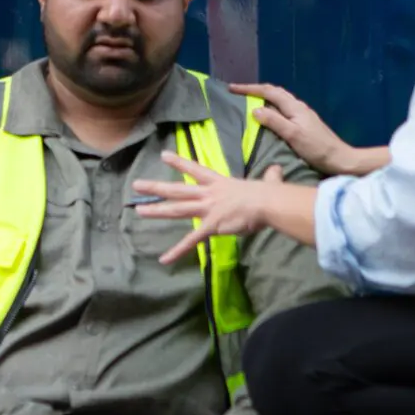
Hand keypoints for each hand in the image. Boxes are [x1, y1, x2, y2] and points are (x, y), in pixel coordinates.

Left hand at [132, 154, 312, 264]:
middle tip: (137, 185)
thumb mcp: (268, 181)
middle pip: (177, 189)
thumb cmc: (269, 193)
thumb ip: (271, 176)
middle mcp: (209, 194)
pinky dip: (177, 251)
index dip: (179, 162)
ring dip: (157, 210)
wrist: (267, 202)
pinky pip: (191, 240)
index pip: (195, 169)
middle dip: (156, 187)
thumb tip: (278, 170)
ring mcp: (207, 209)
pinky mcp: (210, 226)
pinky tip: (164, 259)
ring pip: (177, 209)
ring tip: (138, 211)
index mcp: (220, 183)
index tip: (163, 155)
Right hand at [228, 82, 388, 175]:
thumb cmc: (316, 148)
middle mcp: (298, 106)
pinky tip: (267, 115)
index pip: (268, 91)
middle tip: (237, 92)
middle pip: (274, 92)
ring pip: (279, 99)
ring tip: (248, 101)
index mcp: (294, 107)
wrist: (339, 158)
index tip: (232, 88)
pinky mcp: (303, 123)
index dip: (249, 89)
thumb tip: (255, 109)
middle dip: (255, 89)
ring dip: (263, 96)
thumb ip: (274, 121)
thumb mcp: (293, 135)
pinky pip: (282, 108)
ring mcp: (302, 114)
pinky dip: (270, 106)